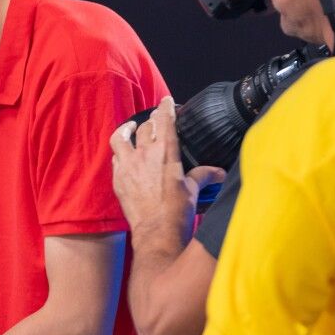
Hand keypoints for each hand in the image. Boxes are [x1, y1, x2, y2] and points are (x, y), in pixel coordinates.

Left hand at [109, 97, 225, 234]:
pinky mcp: (118, 179)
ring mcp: (128, 166)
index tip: (166, 100)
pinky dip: (120, 153)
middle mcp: (145, 154)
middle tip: (155, 121)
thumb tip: (220, 173)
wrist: (156, 233)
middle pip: (145, 127)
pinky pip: (115, 158)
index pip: (165, 120)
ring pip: (121, 137)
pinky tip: (124, 155)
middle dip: (151, 121)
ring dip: (126, 130)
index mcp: (166, 152)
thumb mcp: (193, 190)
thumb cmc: (177, 212)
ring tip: (130, 128)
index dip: (166, 107)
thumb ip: (204, 175)